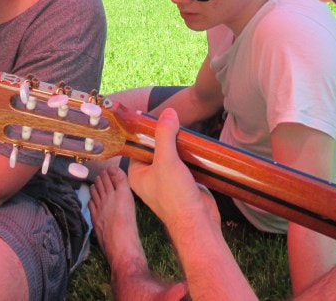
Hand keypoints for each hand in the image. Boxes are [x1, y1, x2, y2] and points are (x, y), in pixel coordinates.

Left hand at [127, 108, 218, 231]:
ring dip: (179, 145)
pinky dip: (189, 154)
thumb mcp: (166, 160)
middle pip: (156, 149)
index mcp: (137, 173)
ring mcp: (168, 180)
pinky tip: (195, 145)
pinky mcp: (184, 183)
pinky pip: (184, 163)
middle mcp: (150, 177)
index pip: (138, 146)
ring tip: (185, 130)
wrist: (198, 222)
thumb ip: (165, 135)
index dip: (145, 131)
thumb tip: (168, 112)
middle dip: (165, 136)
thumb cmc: (175, 196)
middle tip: (173, 120)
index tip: (153, 116)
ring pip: (171, 155)